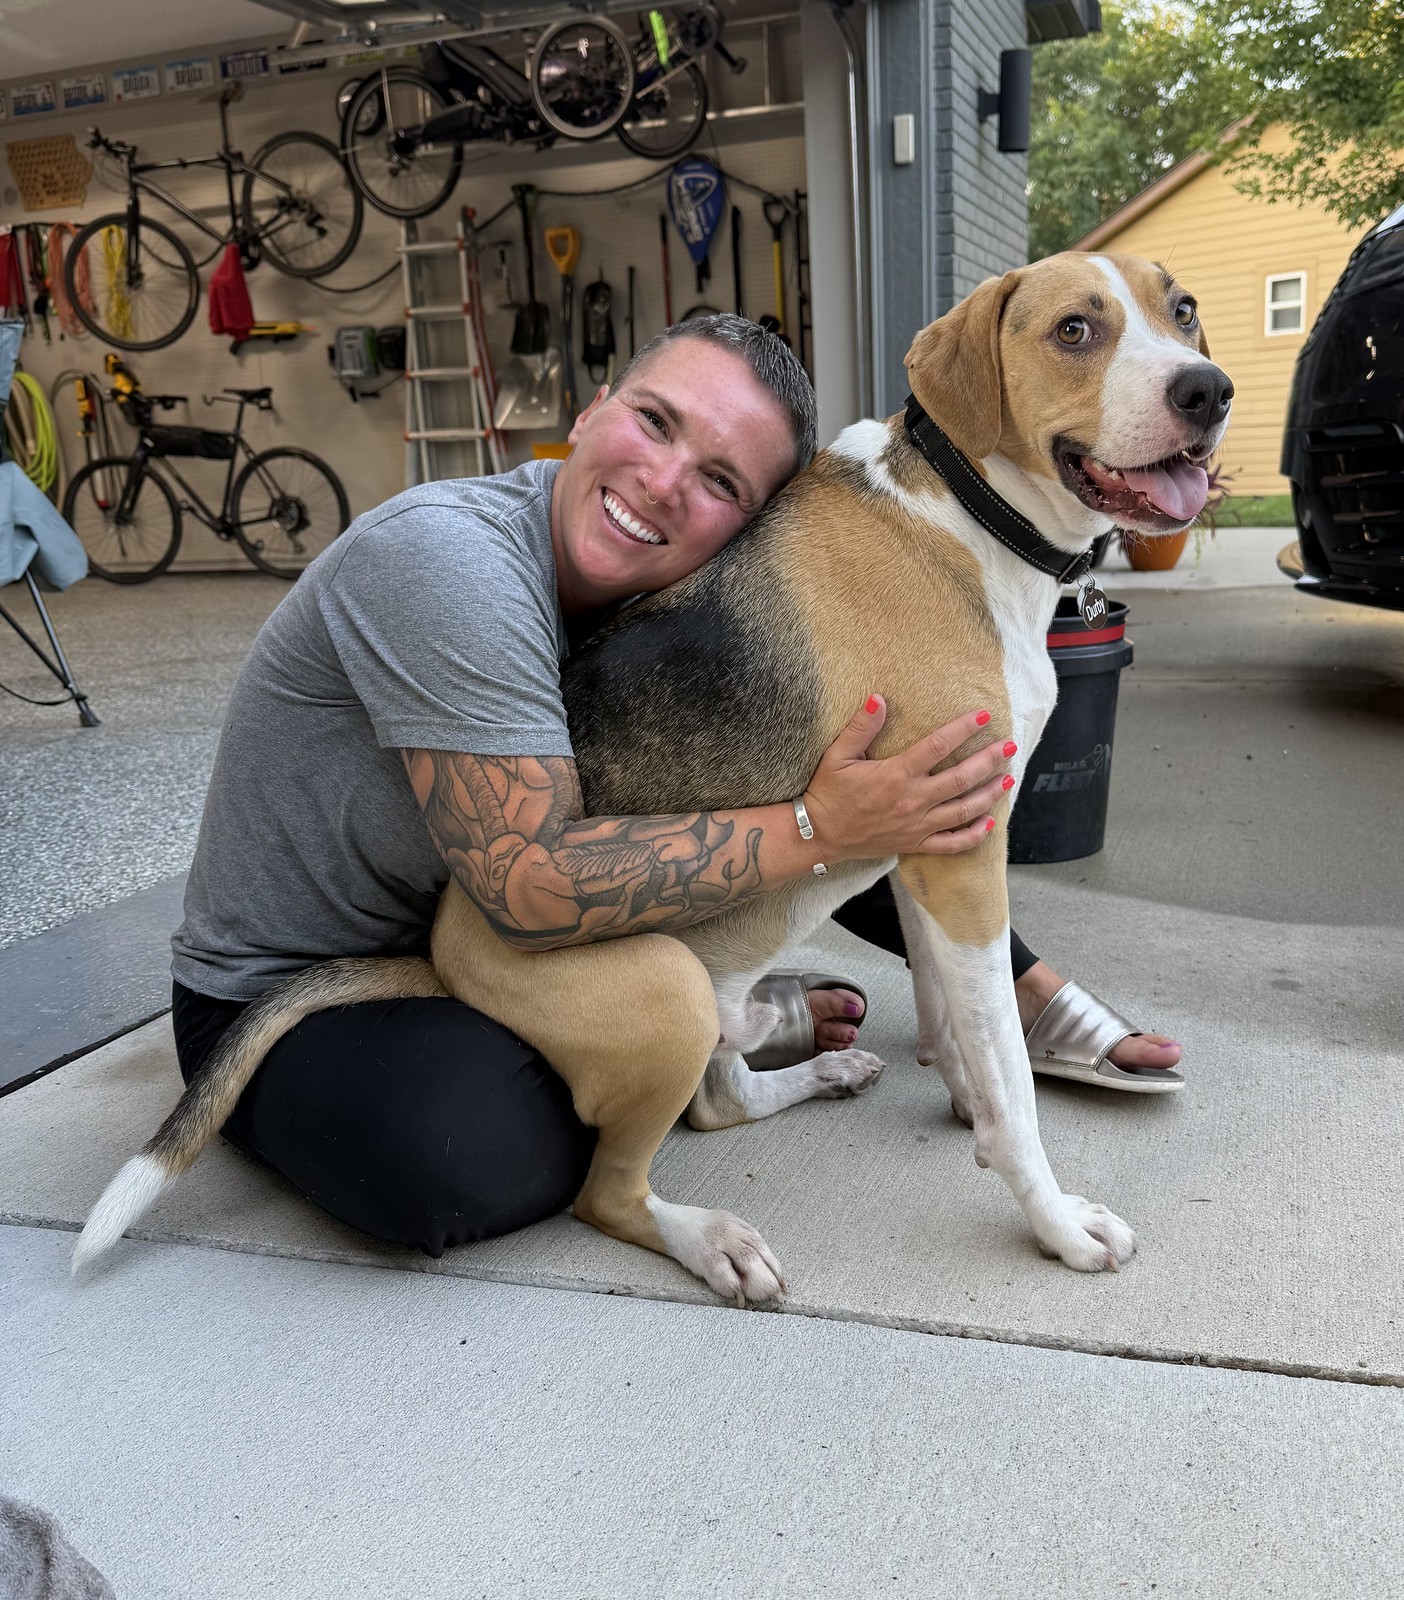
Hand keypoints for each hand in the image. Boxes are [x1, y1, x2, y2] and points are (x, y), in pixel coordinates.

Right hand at [802, 697, 1012, 859]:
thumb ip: (861, 727)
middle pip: (961, 779)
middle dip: (989, 761)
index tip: (984, 715)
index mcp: (896, 774)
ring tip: (1008, 780)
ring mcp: (916, 825)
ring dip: (989, 795)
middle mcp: (912, 800)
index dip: (964, 728)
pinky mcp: (914, 843)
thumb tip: (879, 698)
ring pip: (963, 811)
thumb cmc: (828, 793)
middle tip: (1009, 747)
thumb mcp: (837, 755)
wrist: (819, 834)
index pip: (938, 746)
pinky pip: (951, 843)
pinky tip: (989, 824)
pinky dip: (973, 836)